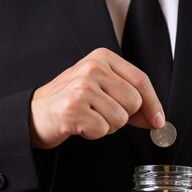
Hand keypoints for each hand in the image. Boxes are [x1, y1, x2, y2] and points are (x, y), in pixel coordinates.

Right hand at [30, 48, 164, 148]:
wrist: (34, 113)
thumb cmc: (68, 101)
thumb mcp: (99, 87)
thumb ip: (127, 96)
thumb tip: (155, 119)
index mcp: (101, 57)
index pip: (140, 80)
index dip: (153, 104)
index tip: (158, 121)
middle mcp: (92, 68)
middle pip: (134, 101)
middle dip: (122, 116)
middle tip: (101, 114)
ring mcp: (82, 88)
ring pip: (120, 119)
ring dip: (107, 126)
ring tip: (88, 118)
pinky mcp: (74, 109)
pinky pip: (103, 130)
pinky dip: (93, 133)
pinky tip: (80, 125)